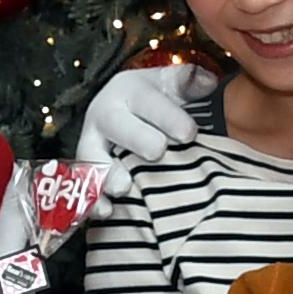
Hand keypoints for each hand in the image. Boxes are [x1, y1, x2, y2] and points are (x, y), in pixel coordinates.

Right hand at [80, 64, 202, 202]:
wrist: (125, 114)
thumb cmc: (156, 102)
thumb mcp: (171, 85)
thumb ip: (188, 82)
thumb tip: (208, 81)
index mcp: (129, 91)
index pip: (148, 101)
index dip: (167, 116)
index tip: (188, 133)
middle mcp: (105, 115)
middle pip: (116, 125)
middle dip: (136, 138)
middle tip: (157, 151)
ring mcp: (92, 145)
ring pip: (92, 157)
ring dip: (107, 173)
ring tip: (123, 186)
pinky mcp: (87, 173)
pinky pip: (84, 187)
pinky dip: (94, 201)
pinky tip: (107, 212)